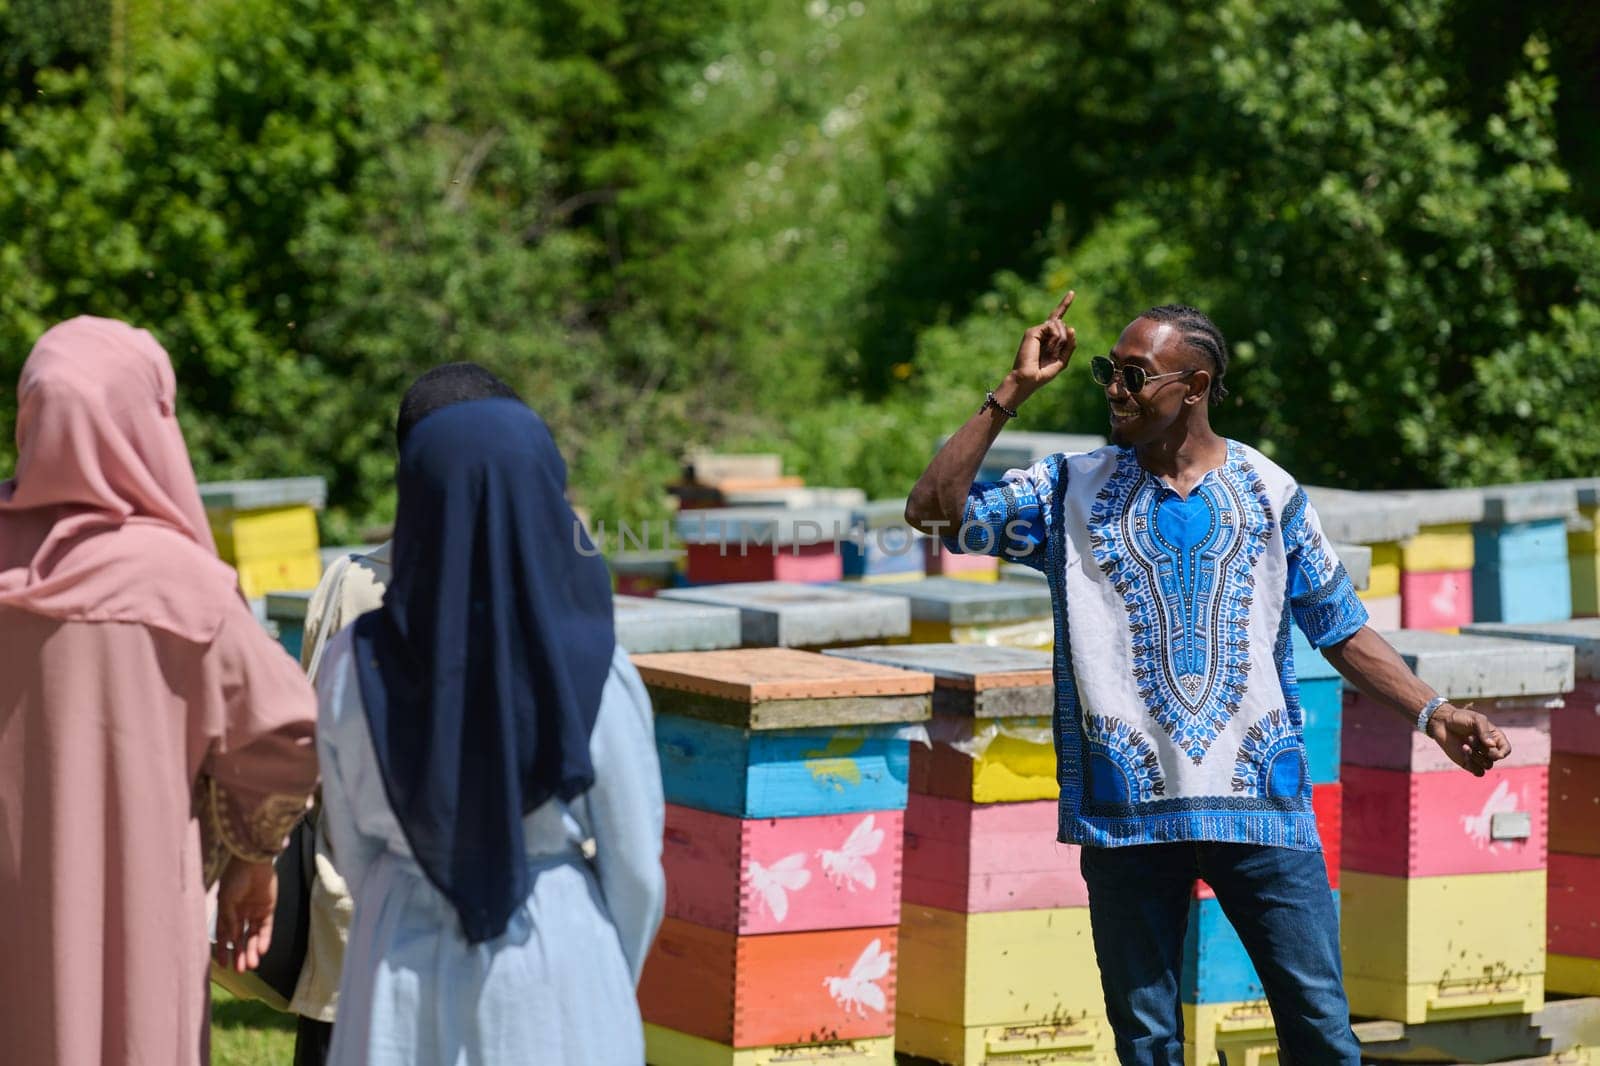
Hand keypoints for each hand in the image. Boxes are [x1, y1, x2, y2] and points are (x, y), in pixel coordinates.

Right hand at [214, 858, 276, 973]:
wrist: (253, 861)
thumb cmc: (235, 877)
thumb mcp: (226, 900)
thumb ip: (228, 920)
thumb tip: (230, 940)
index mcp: (225, 910)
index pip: (223, 935)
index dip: (223, 949)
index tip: (223, 965)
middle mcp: (239, 913)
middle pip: (240, 939)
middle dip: (239, 954)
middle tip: (239, 970)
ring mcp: (254, 911)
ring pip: (253, 936)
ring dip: (251, 950)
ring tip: (251, 965)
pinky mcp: (268, 909)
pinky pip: (266, 928)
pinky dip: (264, 939)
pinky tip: (261, 950)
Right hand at [1003, 288, 1077, 404]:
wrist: (1028, 379)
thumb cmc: (1042, 373)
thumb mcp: (1062, 361)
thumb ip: (1070, 346)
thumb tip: (1072, 328)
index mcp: (1048, 338)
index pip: (1057, 318)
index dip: (1064, 305)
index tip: (1072, 293)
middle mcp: (1042, 332)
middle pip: (1064, 326)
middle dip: (1065, 341)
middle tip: (1053, 355)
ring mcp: (1037, 331)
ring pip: (1060, 325)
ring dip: (1060, 341)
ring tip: (1049, 352)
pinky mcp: (1033, 331)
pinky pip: (1053, 327)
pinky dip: (1055, 339)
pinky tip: (1047, 348)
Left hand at [1427, 704, 1511, 776]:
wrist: (1442, 723)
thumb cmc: (1461, 718)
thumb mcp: (1476, 719)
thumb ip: (1484, 731)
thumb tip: (1492, 746)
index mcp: (1495, 738)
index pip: (1506, 750)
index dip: (1503, 751)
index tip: (1491, 746)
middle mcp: (1489, 749)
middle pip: (1495, 757)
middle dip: (1483, 748)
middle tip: (1470, 737)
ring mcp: (1480, 757)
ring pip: (1488, 765)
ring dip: (1476, 756)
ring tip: (1465, 745)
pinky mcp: (1469, 763)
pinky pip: (1479, 772)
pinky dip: (1473, 765)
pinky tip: (1464, 753)